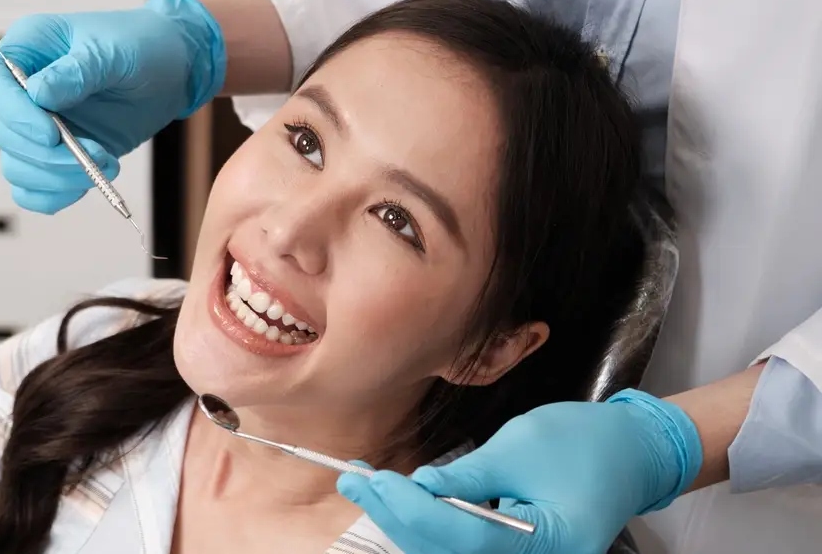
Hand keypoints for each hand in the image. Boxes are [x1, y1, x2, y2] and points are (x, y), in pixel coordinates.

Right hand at [0, 0, 225, 213]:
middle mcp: (22, 91)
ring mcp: (37, 126)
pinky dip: (56, 196)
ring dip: (59, 178)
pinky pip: (33, 190)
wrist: (171, 70)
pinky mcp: (56, 155)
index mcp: (27, 49)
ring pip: (18, 168)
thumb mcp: (114, 50)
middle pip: (5, 134)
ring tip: (109, 164)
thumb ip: (78, 70)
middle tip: (98, 154)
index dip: (12, 113)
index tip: (51, 134)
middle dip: (49, 156)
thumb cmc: (140, 46)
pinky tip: (91, 182)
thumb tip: (39, 94)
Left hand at [337, 389, 702, 553]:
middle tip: (354, 479)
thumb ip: (467, 477)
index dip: (410, 509)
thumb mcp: (520, 449)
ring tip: (368, 486)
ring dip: (406, 522)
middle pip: (448, 552)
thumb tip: (417, 489)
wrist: (632, 452)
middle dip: (396, 517)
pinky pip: (465, 549)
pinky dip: (429, 525)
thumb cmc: (585, 443)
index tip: (372, 481)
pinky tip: (402, 500)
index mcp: (548, 545)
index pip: (461, 535)